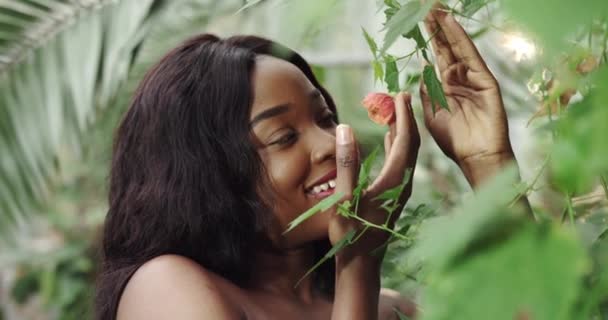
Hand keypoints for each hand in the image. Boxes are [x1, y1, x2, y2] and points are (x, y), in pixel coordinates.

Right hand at [329, 93, 419, 262]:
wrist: (361, 263)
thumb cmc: (349, 233)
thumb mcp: (343, 197)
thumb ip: (345, 162)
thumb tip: (345, 128)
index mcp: (394, 181)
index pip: (404, 141)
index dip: (404, 116)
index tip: (401, 94)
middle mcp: (402, 183)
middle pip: (411, 144)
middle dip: (406, 118)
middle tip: (399, 96)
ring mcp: (400, 190)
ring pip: (406, 153)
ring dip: (401, 131)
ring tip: (394, 111)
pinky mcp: (393, 196)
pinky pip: (399, 163)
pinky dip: (395, 146)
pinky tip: (388, 139)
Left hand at [420, 5, 513, 175]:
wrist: (475, 159)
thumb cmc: (454, 141)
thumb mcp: (432, 114)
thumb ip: (428, 91)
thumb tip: (423, 67)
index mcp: (448, 87)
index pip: (437, 57)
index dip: (429, 40)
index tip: (418, 21)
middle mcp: (461, 79)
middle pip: (447, 48)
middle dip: (437, 28)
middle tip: (426, 6)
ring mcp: (474, 79)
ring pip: (458, 48)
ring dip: (447, 28)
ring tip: (435, 9)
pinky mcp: (486, 82)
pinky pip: (471, 57)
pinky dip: (461, 40)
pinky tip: (451, 25)